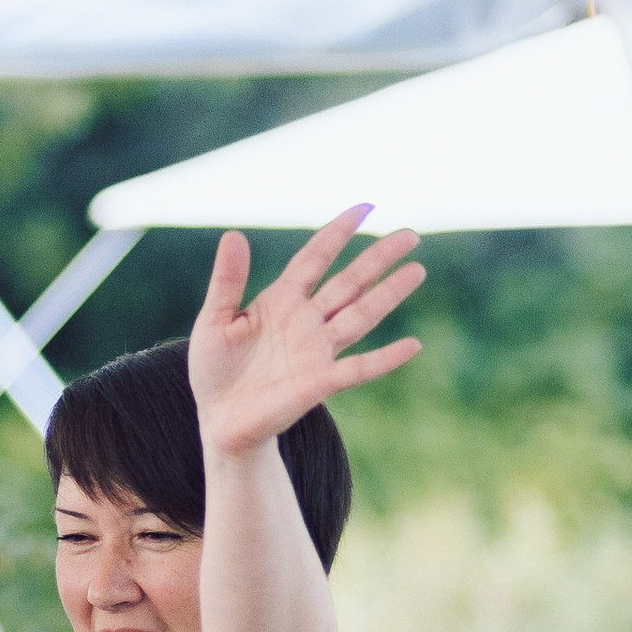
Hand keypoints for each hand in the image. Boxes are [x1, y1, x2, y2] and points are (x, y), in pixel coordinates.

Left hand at [189, 207, 423, 459]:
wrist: (219, 422)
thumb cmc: (215, 371)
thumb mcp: (214, 320)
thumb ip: (227, 280)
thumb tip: (233, 234)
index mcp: (281, 301)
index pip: (314, 259)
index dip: (336, 234)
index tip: (362, 209)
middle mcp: (307, 321)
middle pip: (349, 282)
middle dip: (378, 258)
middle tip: (411, 235)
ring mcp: (317, 351)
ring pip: (360, 315)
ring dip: (389, 294)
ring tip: (417, 271)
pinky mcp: (320, 383)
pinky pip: (359, 368)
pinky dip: (385, 358)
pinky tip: (412, 346)